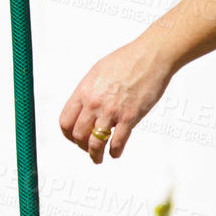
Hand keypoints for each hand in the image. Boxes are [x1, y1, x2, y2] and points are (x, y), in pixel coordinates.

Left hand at [59, 39, 174, 163]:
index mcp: (84, 91)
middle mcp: (94, 103)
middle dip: (81, 146)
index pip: (65, 121)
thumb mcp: (97, 72)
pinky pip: (117, 142)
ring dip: (95, 155)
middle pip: (78, 135)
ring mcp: (111, 111)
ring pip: (95, 143)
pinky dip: (115, 152)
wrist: (150, 56)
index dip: (68, 134)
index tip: (74, 138)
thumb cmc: (126, 61)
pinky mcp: (130, 117)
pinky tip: (115, 153)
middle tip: (88, 149)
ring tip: (98, 158)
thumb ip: (88, 91)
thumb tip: (83, 106)